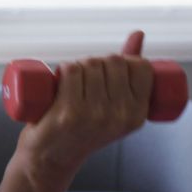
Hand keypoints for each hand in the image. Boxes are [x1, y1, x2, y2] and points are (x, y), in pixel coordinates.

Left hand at [15, 30, 155, 177]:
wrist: (50, 158)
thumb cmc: (83, 127)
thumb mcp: (114, 106)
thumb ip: (130, 73)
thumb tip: (138, 33)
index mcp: (137, 115)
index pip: (141, 67)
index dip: (124, 60)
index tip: (109, 69)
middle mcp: (120, 116)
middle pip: (113, 62)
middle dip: (97, 61)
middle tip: (84, 76)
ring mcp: (94, 115)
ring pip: (90, 65)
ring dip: (77, 65)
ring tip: (71, 81)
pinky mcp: (68, 113)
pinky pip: (70, 72)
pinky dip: (64, 68)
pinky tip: (59, 79)